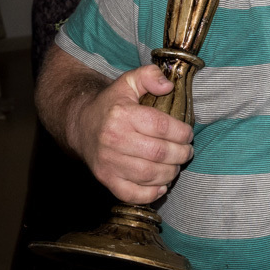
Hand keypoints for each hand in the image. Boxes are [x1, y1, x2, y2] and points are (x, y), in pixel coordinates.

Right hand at [68, 64, 194, 203]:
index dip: (182, 132)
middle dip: (181, 154)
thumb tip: (168, 86)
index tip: (188, 134)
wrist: (81, 124)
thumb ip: (150, 76)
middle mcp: (114, 139)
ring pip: (148, 174)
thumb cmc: (112, 104)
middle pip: (158, 153)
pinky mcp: (105, 178)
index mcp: (122, 114)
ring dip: (170, 173)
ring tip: (176, 165)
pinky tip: (162, 185)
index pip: (161, 127)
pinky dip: (150, 194)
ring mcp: (108, 162)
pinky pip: (131, 193)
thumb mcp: (128, 81)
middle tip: (187, 151)